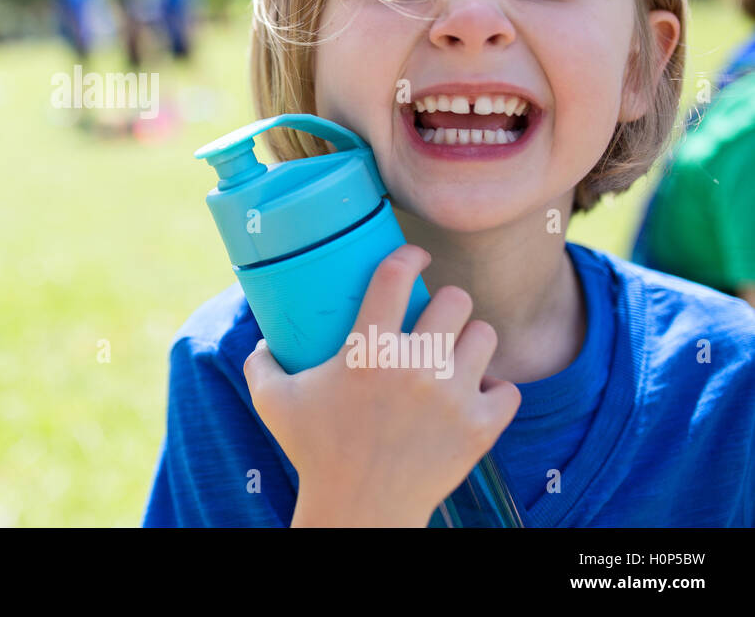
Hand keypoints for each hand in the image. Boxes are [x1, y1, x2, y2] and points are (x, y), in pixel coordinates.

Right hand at [243, 244, 520, 526]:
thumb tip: (261, 338)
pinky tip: (476, 392)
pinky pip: (508, 389)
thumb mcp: (273, 402)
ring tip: (457, 352)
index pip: (395, 276)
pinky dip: (495, 390)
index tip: (416, 256)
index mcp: (366, 351)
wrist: (358, 513)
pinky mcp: (479, 428)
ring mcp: (452, 397)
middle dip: (446, 303)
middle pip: (456, 300)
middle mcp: (414, 367)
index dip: (410, 255)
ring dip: (471, 340)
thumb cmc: (313, 454)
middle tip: (436, 317)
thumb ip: (261, 362)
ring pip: (485, 336)